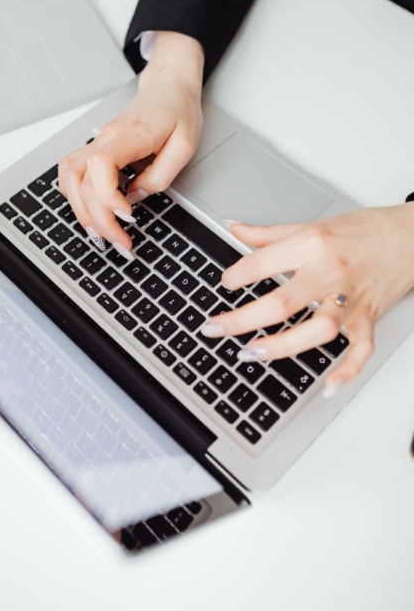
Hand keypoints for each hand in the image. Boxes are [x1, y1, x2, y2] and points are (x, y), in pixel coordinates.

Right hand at [58, 31, 203, 253]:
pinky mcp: (95, 150)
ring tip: (101, 235)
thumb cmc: (178, 112)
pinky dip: (75, 198)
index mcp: (129, 135)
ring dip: (81, 212)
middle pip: (82, 183)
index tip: (128, 216)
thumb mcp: (185, 145)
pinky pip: (71, 174)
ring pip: (69, 180)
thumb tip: (136, 196)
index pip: (100, 165)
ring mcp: (96, 144)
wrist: (168, 88)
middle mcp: (105, 138)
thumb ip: (161, 174)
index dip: (108, 197)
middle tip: (121, 244)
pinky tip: (90, 213)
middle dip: (99, 220)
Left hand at [202, 205, 413, 395]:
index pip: (262, 263)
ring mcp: (351, 298)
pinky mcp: (369, 317)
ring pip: (317, 330)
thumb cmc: (364, 230)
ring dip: (282, 346)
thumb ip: (269, 233)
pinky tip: (328, 386)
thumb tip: (234, 228)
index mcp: (313, 244)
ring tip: (251, 353)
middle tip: (215, 328)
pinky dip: (347, 370)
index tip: (224, 284)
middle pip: (281, 302)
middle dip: (242, 319)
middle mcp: (330, 272)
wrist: (411, 235)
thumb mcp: (311, 224)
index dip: (236, 276)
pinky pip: (360, 350)